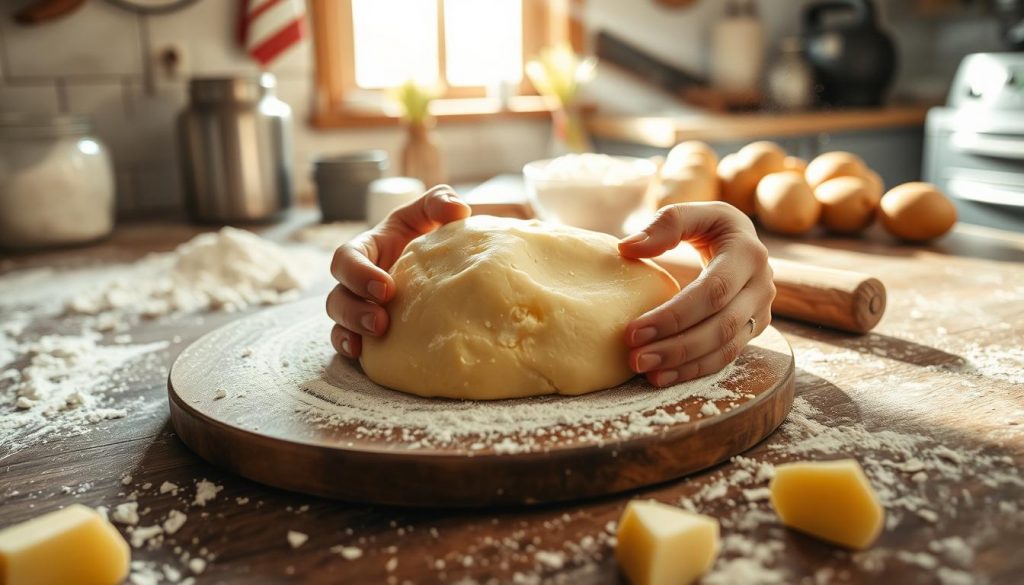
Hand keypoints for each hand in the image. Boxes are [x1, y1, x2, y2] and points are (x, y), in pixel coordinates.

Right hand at [327, 185, 470, 358]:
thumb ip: (440, 202)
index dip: (358, 274)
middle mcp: (356, 281)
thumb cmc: (429, 236)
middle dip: (354, 309)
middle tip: (381, 321)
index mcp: (367, 250)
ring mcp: (358, 307)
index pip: (346, 258)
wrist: (442, 265)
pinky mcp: (366, 330)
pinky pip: (346, 340)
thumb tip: (457, 209)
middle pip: (337, 295)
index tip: (386, 287)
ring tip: (378, 334)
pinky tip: (362, 354)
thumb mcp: (430, 215)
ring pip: (338, 320)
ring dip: (352, 329)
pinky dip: (349, 347)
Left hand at [618, 202, 775, 386]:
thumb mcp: (691, 213)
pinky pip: (726, 357)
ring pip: (726, 347)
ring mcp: (761, 311)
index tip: (633, 330)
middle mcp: (762, 285)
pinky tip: (664, 377)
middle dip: (676, 346)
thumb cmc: (709, 226)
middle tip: (636, 358)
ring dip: (684, 364)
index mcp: (748, 253)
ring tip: (646, 372)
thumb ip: (664, 225)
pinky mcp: (754, 329)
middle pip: (720, 326)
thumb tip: (627, 248)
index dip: (673, 315)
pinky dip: (695, 370)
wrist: (742, 242)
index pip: (712, 292)